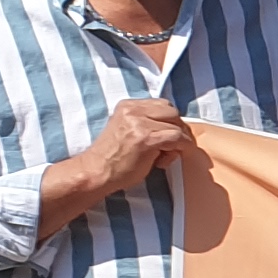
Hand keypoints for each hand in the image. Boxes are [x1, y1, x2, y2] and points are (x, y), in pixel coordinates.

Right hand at [37, 95, 191, 237]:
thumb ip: (145, 123)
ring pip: (177, 125)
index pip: (162, 105)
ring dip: (178, 142)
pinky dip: (181, 148)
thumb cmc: (112, 158)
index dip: (169, 121)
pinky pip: (178, 138)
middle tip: (170, 147)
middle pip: (172, 112)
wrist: (96, 172)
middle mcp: (133, 110)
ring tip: (162, 156)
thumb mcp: (127, 130)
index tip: (166, 137)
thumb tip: (173, 127)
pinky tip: (164, 161)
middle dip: (177, 129)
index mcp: (127, 106)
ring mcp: (140, 123)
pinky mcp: (147, 138)